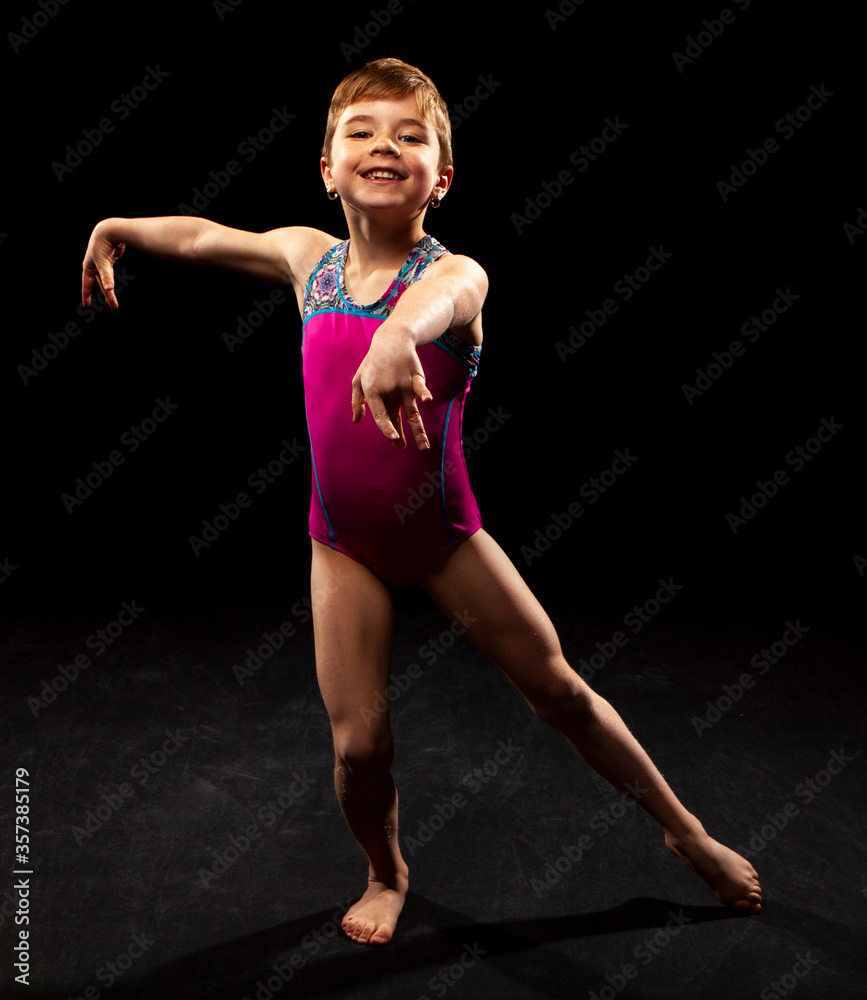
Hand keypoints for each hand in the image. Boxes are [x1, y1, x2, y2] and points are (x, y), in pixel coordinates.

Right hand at [81, 221, 124, 308]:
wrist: (109, 230)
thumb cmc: (102, 246)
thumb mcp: (103, 264)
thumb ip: (106, 277)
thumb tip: (109, 289)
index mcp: (88, 267)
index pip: (86, 284)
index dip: (86, 295)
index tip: (86, 305)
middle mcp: (94, 265)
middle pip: (100, 284)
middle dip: (106, 295)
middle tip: (113, 306)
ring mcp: (102, 262)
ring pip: (106, 278)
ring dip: (109, 288)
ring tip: (112, 299)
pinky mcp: (110, 258)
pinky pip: (110, 271)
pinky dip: (111, 278)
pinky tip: (111, 281)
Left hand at [351, 329, 432, 449]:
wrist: (392, 340)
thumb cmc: (373, 363)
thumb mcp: (359, 380)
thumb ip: (357, 401)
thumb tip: (356, 421)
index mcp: (373, 392)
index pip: (380, 414)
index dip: (386, 427)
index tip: (392, 438)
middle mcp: (389, 390)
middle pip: (397, 418)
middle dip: (400, 434)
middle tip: (402, 448)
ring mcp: (404, 384)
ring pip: (412, 412)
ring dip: (419, 431)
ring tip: (424, 447)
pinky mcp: (416, 378)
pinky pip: (420, 388)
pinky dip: (424, 393)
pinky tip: (427, 401)